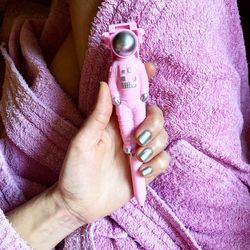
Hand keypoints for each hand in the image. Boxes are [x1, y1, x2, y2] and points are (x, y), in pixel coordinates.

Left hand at [53, 62, 169, 224]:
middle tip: (138, 138)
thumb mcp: (83, 142)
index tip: (149, 68)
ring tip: (137, 157)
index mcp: (114, 123)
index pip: (132, 97)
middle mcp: (130, 134)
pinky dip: (157, 164)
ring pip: (163, 137)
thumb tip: (104, 85)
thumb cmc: (76, 171)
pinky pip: (163, 160)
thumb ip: (97, 116)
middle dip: (153, 123)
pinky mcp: (146, 170)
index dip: (141, 81)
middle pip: (155, 116)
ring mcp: (140, 152)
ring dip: (155, 145)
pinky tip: (141, 172)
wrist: (80, 204)